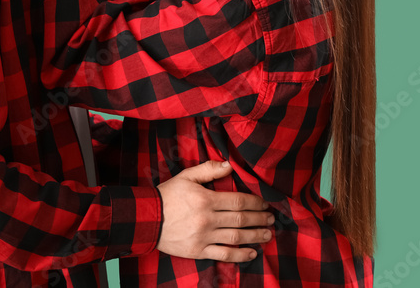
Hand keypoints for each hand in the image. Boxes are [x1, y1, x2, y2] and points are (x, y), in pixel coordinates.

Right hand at [156, 160, 273, 262]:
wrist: (147, 219)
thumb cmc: (167, 195)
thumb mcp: (186, 177)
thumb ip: (208, 170)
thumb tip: (229, 164)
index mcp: (206, 200)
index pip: (239, 201)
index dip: (256, 202)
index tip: (265, 203)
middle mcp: (207, 219)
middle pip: (241, 219)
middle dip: (259, 219)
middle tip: (271, 219)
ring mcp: (204, 237)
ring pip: (236, 237)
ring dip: (255, 236)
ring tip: (268, 234)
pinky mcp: (199, 251)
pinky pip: (224, 254)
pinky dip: (240, 255)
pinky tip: (252, 253)